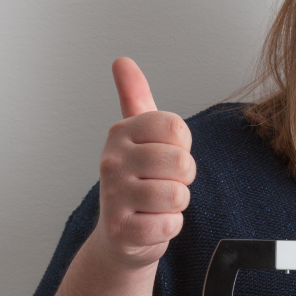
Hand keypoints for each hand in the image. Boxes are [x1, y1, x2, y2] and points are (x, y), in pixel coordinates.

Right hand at [93, 58, 195, 268]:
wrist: (120, 235)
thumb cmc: (138, 180)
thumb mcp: (138, 136)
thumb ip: (135, 97)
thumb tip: (122, 60)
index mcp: (120, 132)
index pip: (177, 129)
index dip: (183, 147)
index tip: (166, 156)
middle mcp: (111, 160)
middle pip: (181, 162)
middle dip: (184, 178)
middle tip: (165, 184)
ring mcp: (113, 196)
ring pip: (177, 195)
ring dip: (176, 205)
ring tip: (157, 205)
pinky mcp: (121, 230)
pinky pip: (170, 225)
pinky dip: (169, 228)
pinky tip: (151, 224)